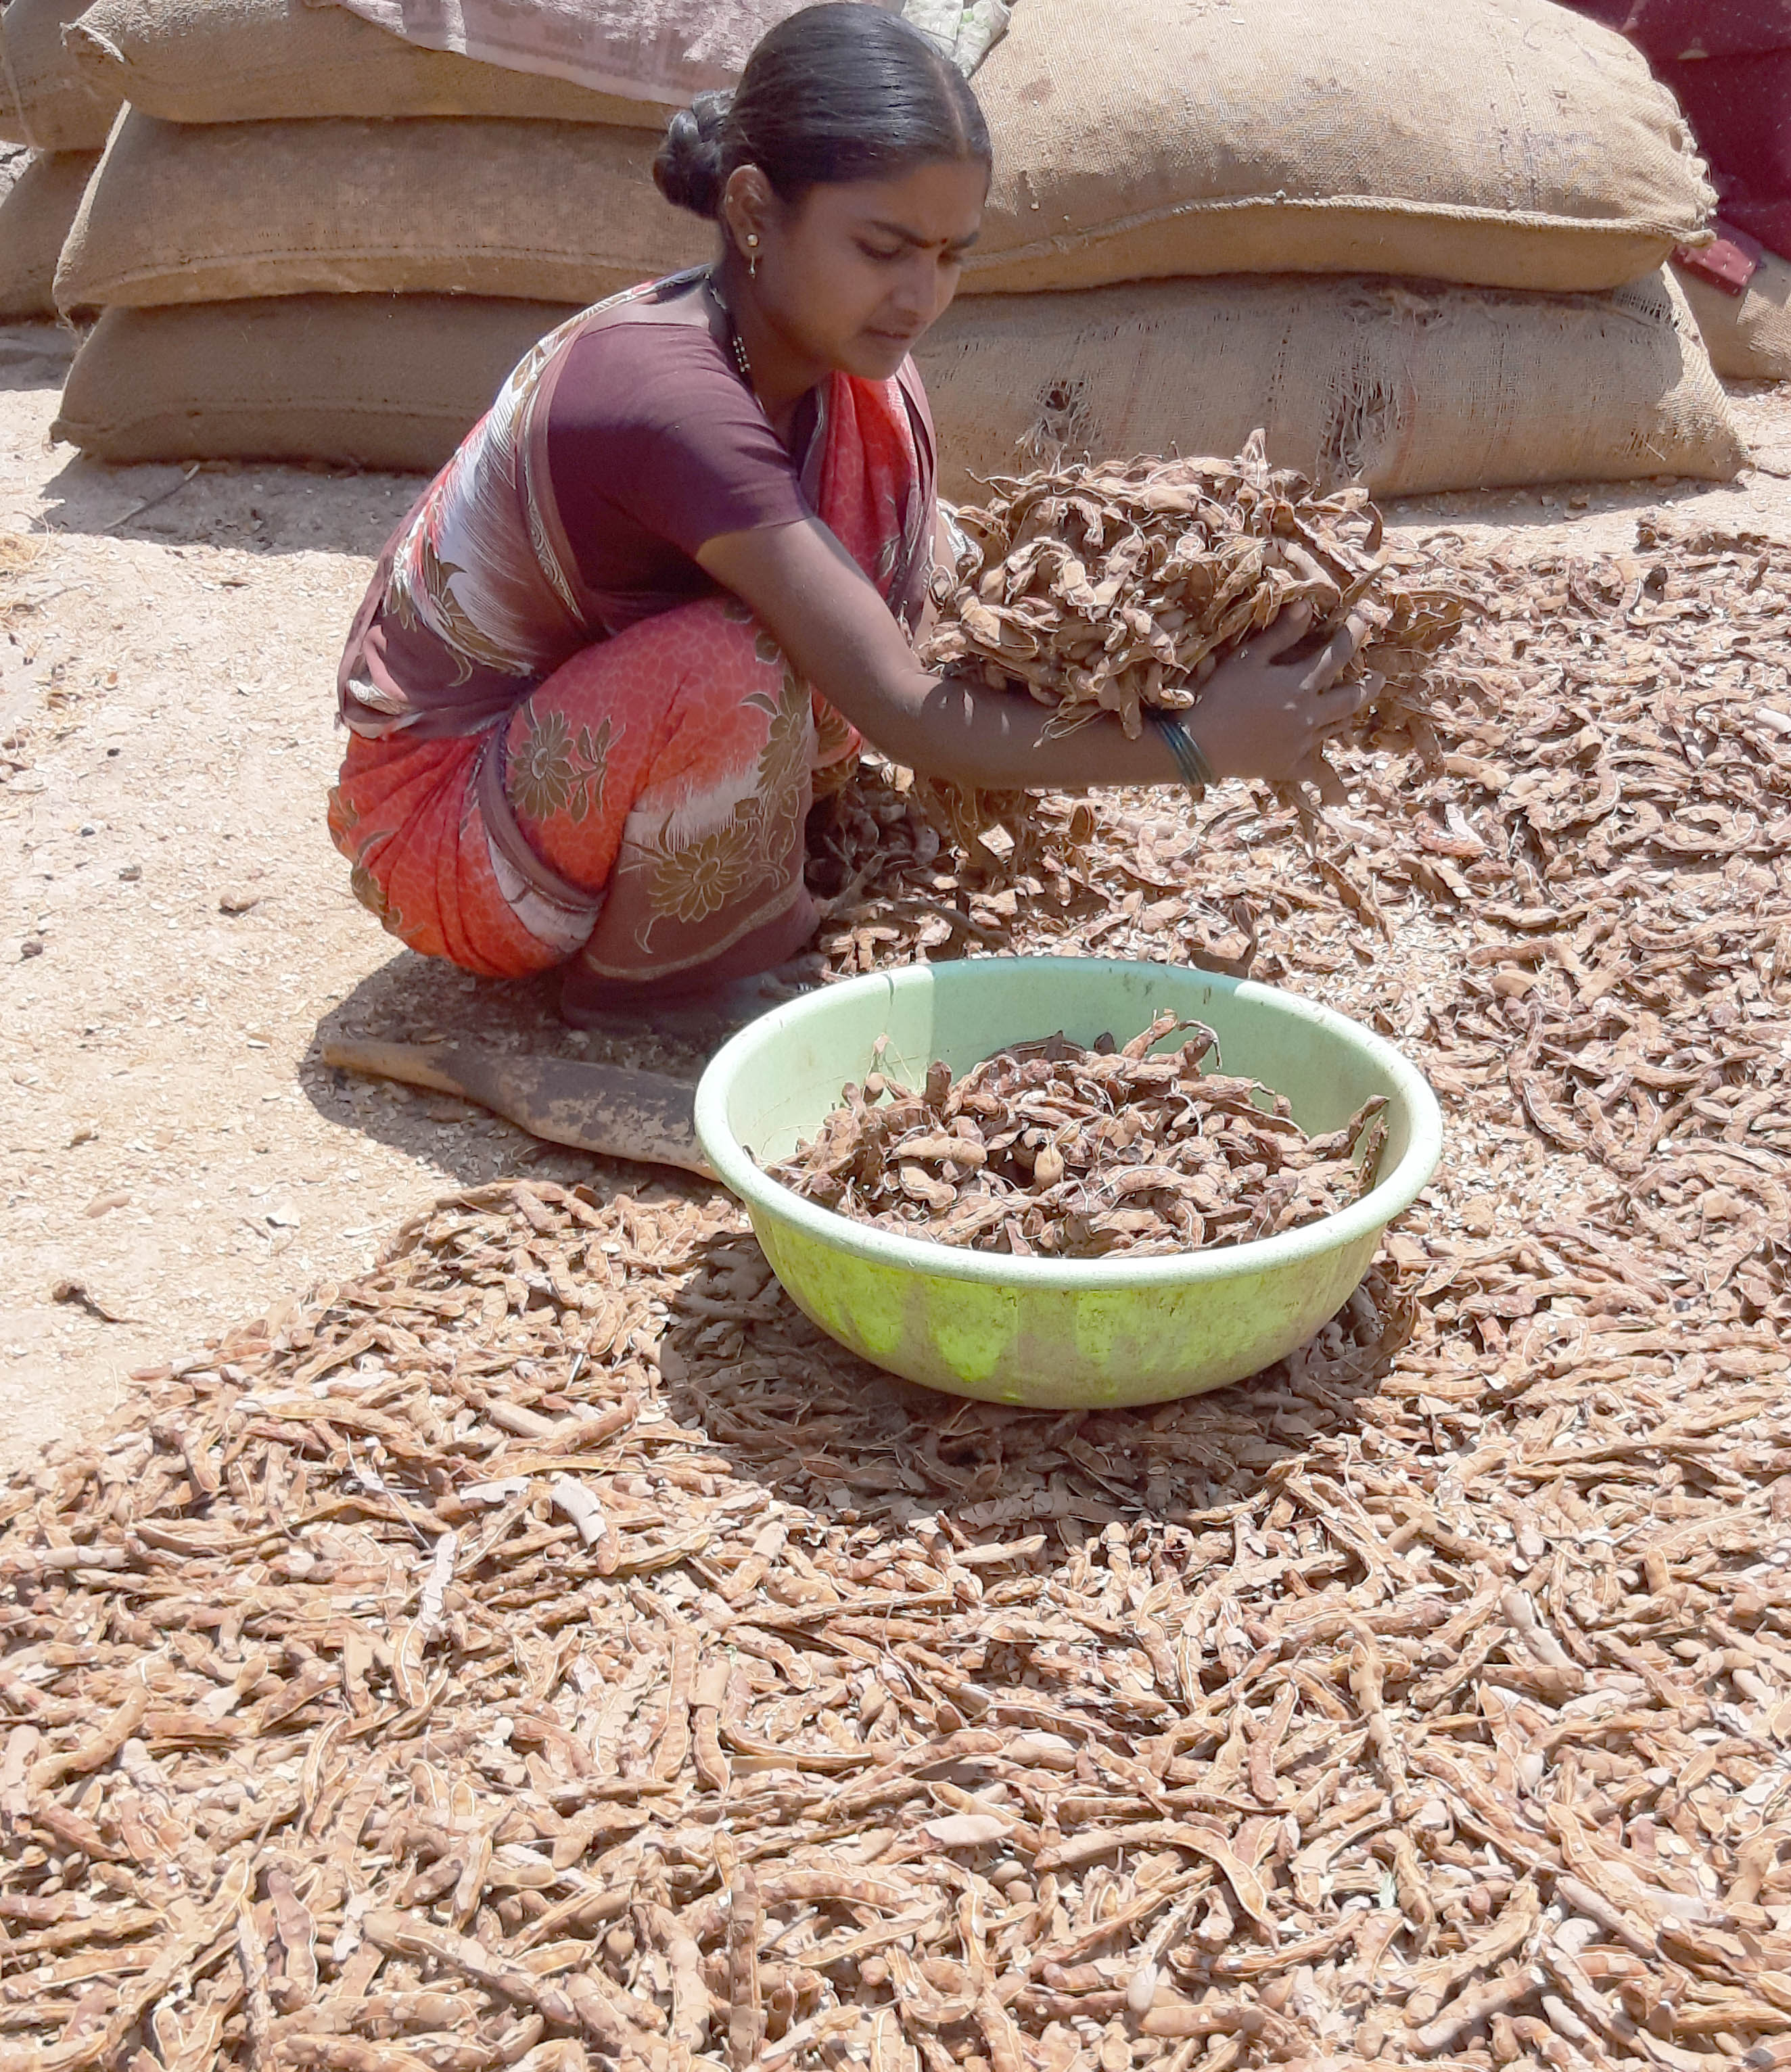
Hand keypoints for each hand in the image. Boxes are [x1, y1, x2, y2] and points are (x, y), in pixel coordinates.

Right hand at [1181, 603, 1381, 801]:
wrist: (1198, 745)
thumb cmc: (1219, 695)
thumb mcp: (1247, 659)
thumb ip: (1281, 635)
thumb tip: (1308, 607)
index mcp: (1300, 684)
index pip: (1338, 654)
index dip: (1353, 635)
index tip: (1363, 622)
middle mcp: (1310, 714)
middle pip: (1351, 698)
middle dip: (1369, 685)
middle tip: (1378, 678)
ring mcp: (1302, 743)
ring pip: (1337, 728)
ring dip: (1348, 716)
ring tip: (1352, 708)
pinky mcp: (1289, 766)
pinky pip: (1314, 767)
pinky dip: (1322, 764)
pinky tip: (1324, 762)